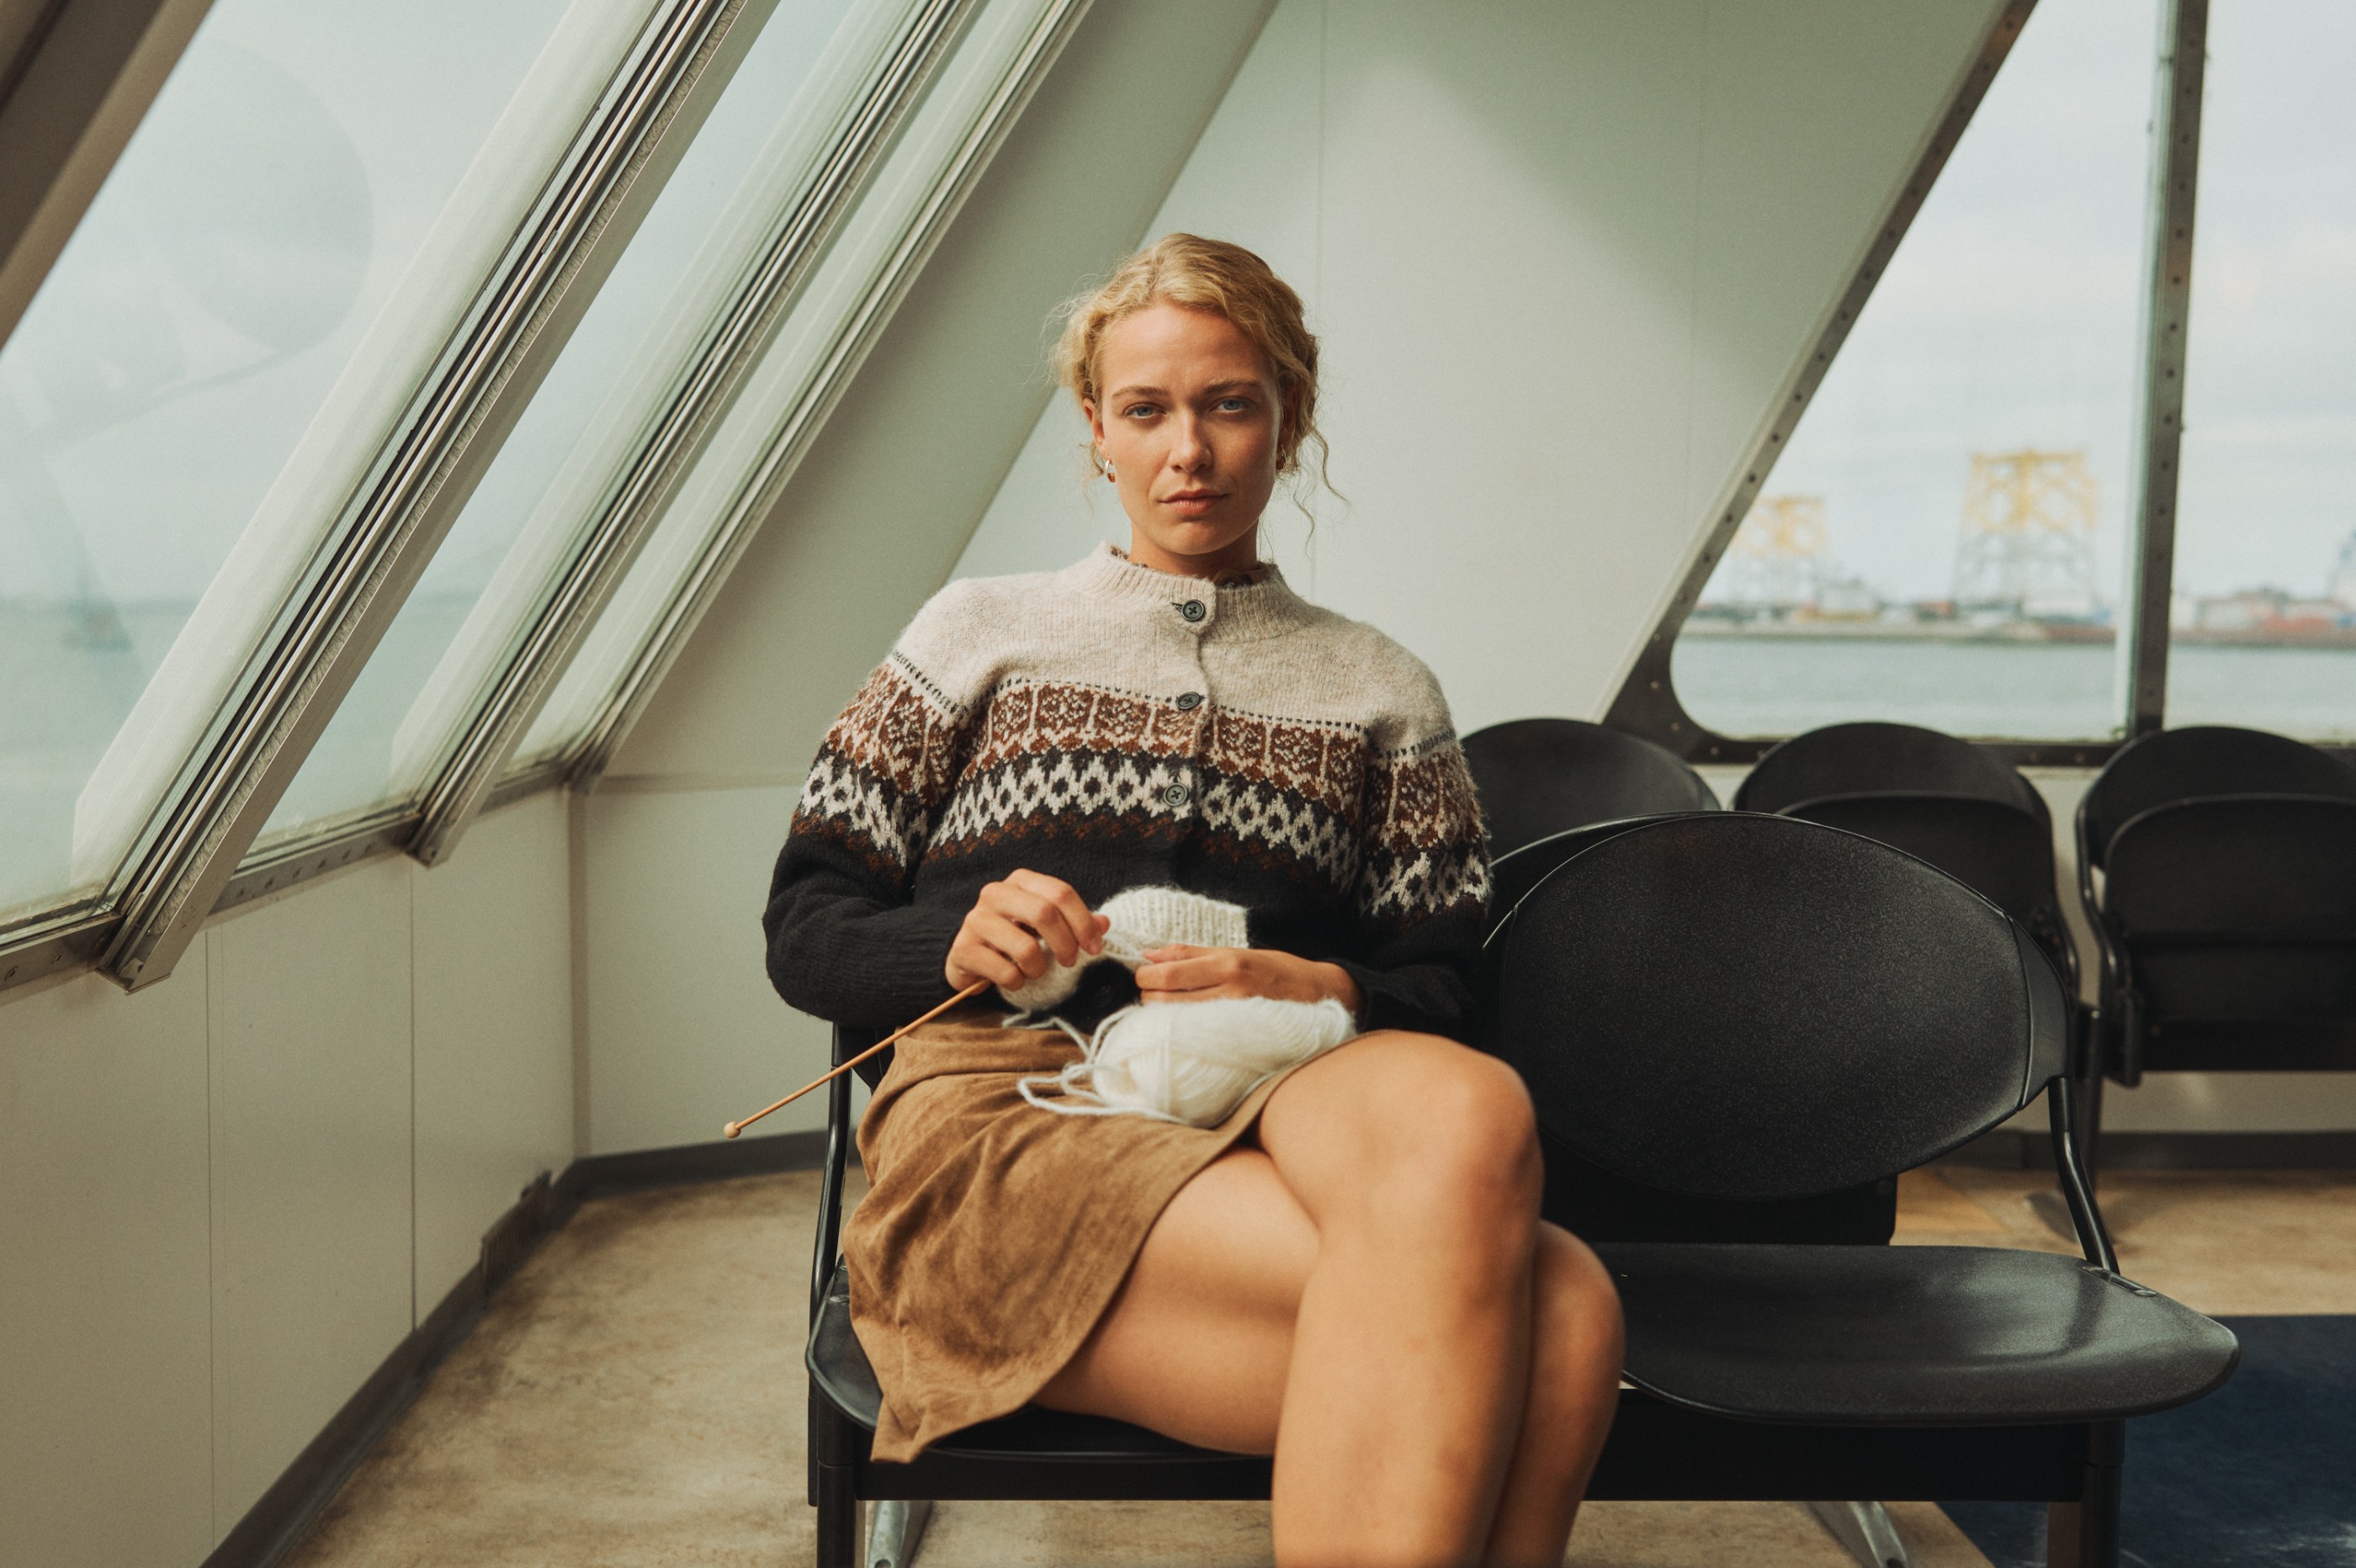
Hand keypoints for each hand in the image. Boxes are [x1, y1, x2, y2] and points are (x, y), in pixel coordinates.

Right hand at [945, 870, 1108, 991]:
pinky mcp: (963, 949)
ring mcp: (976, 920)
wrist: (969, 957)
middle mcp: (995, 893)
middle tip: (1070, 962)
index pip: (1060, 893)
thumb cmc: (1014, 937)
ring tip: (1035, 971)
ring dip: (1039, 968)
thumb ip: (1075, 922)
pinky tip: (1014, 979)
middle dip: (1066, 944)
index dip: (1083, 922)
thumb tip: (1104, 923)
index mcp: (1020, 881)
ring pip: (1025, 947)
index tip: (1095, 948)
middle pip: (1044, 913)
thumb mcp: (1045, 925)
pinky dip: (1017, 982)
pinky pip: (1005, 971)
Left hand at [1134, 946, 1362, 1015]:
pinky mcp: (1240, 1036)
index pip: (1166, 974)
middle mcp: (1231, 990)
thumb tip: (1149, 954)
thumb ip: (1191, 954)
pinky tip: (1183, 1027)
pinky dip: (1182, 1030)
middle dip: (1148, 996)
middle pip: (1165, 998)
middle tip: (1153, 993)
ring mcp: (1236, 1016)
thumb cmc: (1276, 969)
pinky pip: (1197, 1035)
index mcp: (1227, 963)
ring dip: (1161, 1015)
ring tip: (1168, 1009)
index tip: (1144, 976)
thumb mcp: (1236, 952)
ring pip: (1177, 1020)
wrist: (1320, 994)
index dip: (1144, 977)